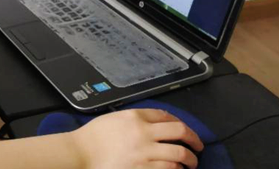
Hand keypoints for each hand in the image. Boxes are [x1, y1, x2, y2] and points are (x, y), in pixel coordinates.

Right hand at [72, 109, 202, 168]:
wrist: (80, 154)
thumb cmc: (93, 137)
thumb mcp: (114, 118)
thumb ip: (134, 119)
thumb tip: (154, 125)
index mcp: (135, 116)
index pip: (165, 115)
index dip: (180, 123)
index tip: (185, 130)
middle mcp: (143, 132)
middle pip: (179, 131)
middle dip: (194, 139)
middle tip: (198, 146)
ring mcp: (144, 153)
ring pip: (179, 153)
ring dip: (189, 159)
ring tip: (191, 163)